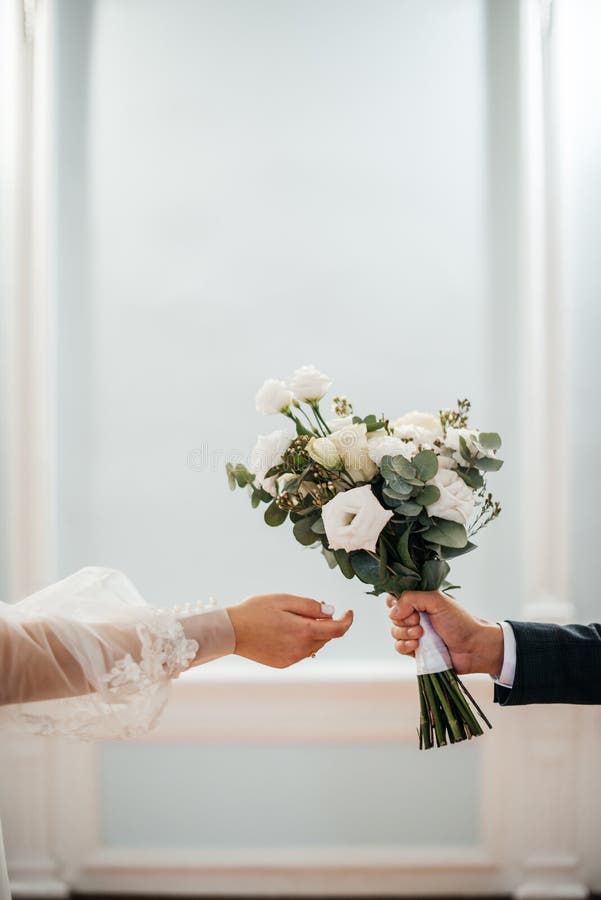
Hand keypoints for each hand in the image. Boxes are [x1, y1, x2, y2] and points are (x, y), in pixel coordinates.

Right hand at [226, 594, 352, 667]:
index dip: (347, 620)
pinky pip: (301, 652)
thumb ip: (310, 606)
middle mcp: (301, 649)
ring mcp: (292, 658)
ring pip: (314, 645)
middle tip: (313, 609)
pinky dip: (301, 641)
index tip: (348, 611)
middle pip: (327, 637)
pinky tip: (286, 631)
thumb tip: (330, 611)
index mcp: (303, 631)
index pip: (338, 630)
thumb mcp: (284, 599)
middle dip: (327, 623)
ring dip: (314, 633)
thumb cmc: (255, 611)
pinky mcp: (283, 663)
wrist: (231, 632)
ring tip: (295, 619)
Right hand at [387, 590, 503, 676]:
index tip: (408, 608)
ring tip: (422, 634)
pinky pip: (399, 647)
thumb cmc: (460, 621)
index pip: (396, 598)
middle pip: (392, 616)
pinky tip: (417, 646)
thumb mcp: (437, 601)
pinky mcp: (416, 650)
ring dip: (405, 633)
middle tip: (420, 622)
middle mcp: (416, 616)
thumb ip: (412, 598)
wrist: (474, 648)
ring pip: (394, 632)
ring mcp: (415, 633)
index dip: (396, 603)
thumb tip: (393, 612)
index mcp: (421, 601)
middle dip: (403, 620)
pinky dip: (405, 646)